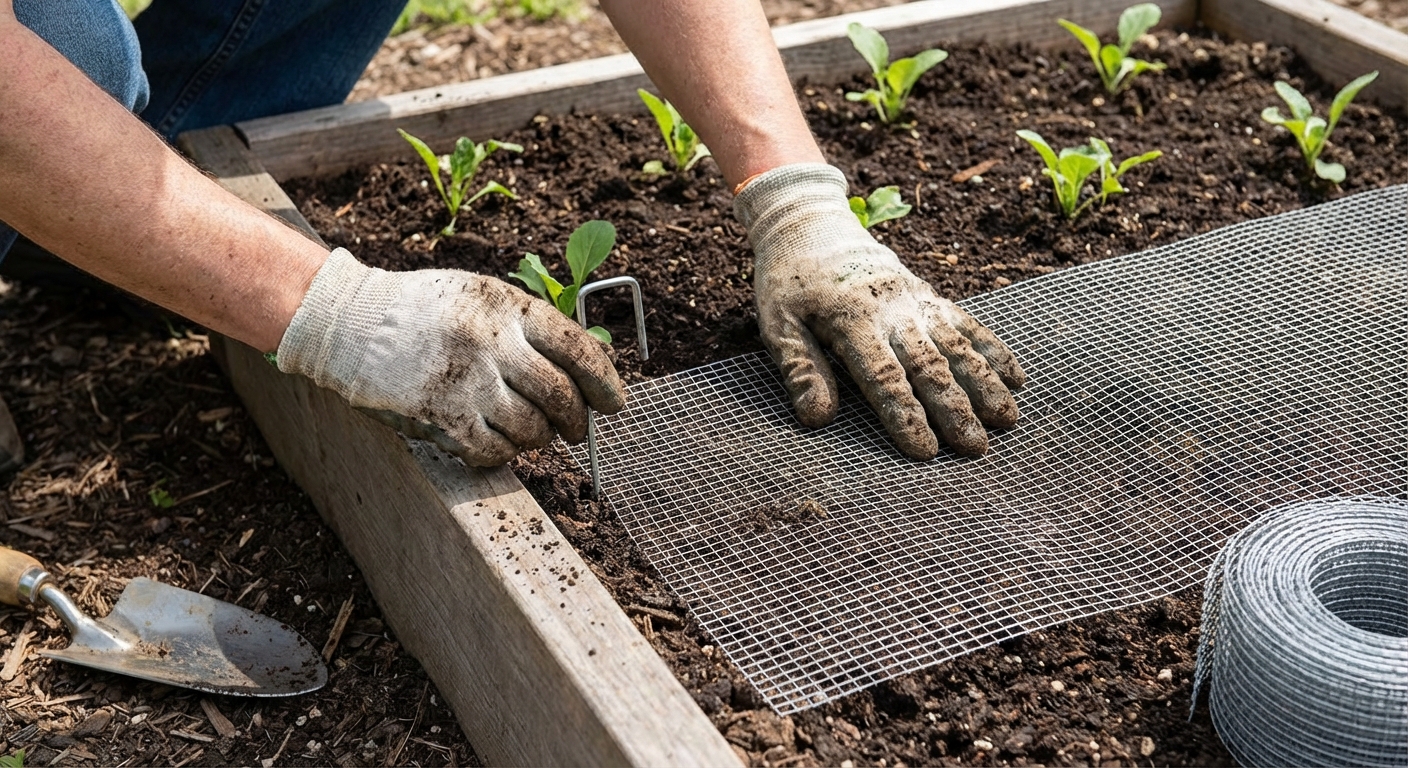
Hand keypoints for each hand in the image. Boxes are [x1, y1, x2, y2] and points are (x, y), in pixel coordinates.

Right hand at [276, 249, 624, 465]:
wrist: (348, 322)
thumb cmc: (424, 311)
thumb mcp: (481, 297)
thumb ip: (527, 327)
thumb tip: (583, 371)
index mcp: (507, 306)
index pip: (577, 348)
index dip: (604, 381)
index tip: (613, 403)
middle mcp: (491, 342)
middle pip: (560, 394)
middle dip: (576, 421)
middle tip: (574, 430)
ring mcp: (466, 380)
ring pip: (531, 429)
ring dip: (537, 439)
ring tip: (528, 432)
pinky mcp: (440, 414)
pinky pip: (492, 450)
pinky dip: (500, 454)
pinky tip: (492, 443)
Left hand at [734, 164, 1025, 457]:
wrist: (812, 225)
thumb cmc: (789, 284)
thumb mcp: (777, 324)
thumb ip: (800, 369)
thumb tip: (817, 419)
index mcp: (851, 319)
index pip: (884, 375)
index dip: (905, 414)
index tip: (925, 451)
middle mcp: (892, 310)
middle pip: (929, 365)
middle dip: (955, 409)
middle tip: (976, 448)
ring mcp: (916, 301)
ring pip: (957, 345)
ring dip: (985, 383)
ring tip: (1007, 419)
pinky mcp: (930, 295)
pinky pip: (968, 322)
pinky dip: (994, 349)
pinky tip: (1016, 378)